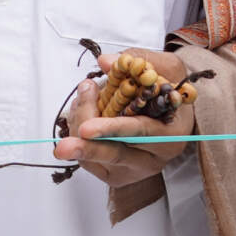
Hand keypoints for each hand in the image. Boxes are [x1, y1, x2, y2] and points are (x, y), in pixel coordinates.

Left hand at [52, 48, 199, 188]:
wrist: (173, 112)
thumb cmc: (169, 88)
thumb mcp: (164, 66)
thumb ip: (136, 61)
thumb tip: (105, 62)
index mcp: (172, 133)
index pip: (140, 132)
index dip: (112, 129)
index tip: (87, 129)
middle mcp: (156, 158)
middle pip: (116, 153)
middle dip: (86, 147)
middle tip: (63, 146)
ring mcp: (135, 169)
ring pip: (98, 158)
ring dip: (78, 129)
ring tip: (79, 101)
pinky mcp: (117, 174)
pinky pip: (90, 162)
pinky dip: (78, 137)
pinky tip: (81, 116)